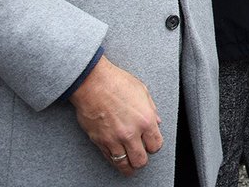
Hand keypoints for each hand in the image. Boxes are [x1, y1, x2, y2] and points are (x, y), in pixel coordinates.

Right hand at [68, 55, 162, 174]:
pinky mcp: (99, 141)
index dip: (154, 145)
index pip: (156, 145)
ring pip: (125, 164)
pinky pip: (110, 159)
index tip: (151, 143)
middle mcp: (131, 133)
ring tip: (130, 163)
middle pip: (141, 160)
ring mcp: (114, 139)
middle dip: (142, 159)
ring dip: (129, 165)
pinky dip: (115, 160)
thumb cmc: (117, 82)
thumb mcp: (142, 91)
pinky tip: (117, 157)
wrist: (92, 82)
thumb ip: (151, 109)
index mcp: (145, 120)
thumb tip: (157, 122)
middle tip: (140, 155)